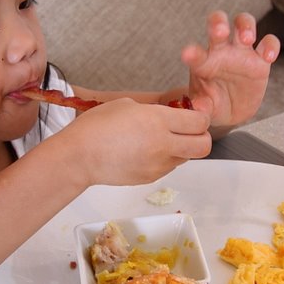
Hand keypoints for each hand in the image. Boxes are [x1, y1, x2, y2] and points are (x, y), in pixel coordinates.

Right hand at [68, 98, 211, 186]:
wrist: (79, 156)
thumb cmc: (97, 126)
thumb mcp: (128, 105)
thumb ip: (153, 111)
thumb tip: (167, 117)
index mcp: (158, 120)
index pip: (200, 122)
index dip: (201, 118)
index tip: (194, 116)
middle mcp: (163, 144)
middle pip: (204, 146)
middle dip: (202, 137)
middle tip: (190, 132)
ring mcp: (158, 165)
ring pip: (187, 158)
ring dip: (182, 149)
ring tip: (162, 141)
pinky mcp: (150, 178)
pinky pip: (168, 167)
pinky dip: (165, 159)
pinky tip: (146, 152)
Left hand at [181, 11, 279, 127]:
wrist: (230, 110)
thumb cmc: (212, 103)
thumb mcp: (206, 108)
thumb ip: (202, 106)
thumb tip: (198, 108)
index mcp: (202, 61)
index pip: (196, 53)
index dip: (192, 52)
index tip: (188, 55)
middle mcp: (221, 50)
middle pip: (218, 23)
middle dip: (218, 23)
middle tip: (220, 32)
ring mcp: (241, 52)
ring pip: (243, 23)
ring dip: (245, 25)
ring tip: (247, 38)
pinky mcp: (261, 60)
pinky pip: (268, 43)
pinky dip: (270, 45)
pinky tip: (269, 57)